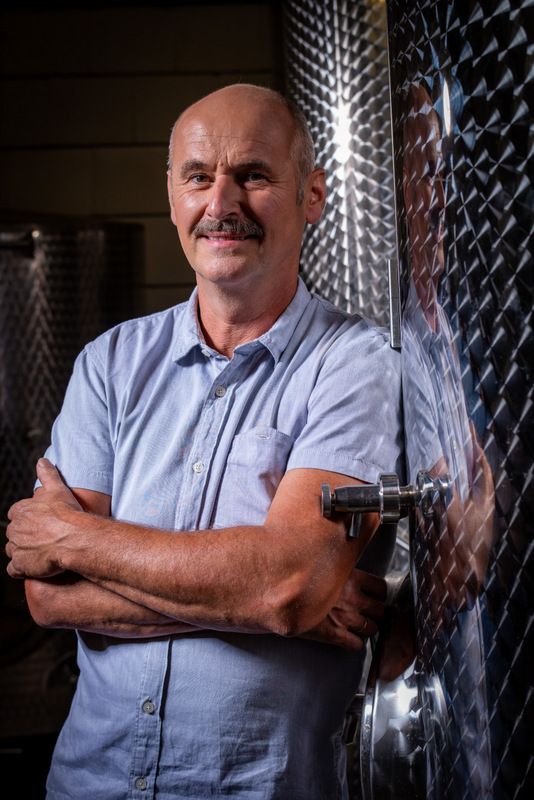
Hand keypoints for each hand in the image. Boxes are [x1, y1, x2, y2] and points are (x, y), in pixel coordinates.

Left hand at [5, 459, 81, 578]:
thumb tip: (42, 461)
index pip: (16, 513)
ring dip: (23, 552)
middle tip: (43, 537)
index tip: (39, 522)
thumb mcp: (57, 489)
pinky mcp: (21, 565)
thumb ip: (48, 474)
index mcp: (20, 511)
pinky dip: (21, 569)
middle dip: (24, 535)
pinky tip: (33, 566)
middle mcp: (15, 529)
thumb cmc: (67, 514)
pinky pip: (14, 570)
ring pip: (13, 550)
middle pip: (14, 533)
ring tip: (40, 552)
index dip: (28, 518)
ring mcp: (16, 548)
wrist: (74, 538)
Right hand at [302, 568, 386, 650]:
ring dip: (368, 628)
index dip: (378, 593)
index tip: (374, 595)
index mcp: (351, 577)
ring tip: (360, 625)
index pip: (381, 588)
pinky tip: (350, 639)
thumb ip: (338, 566)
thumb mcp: (322, 564)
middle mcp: (352, 598)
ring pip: (372, 628)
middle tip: (368, 611)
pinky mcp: (333, 634)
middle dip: (375, 612)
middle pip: (380, 610)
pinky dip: (356, 643)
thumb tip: (345, 562)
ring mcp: (344, 617)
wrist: (277, 594)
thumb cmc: (297, 577)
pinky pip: (356, 644)